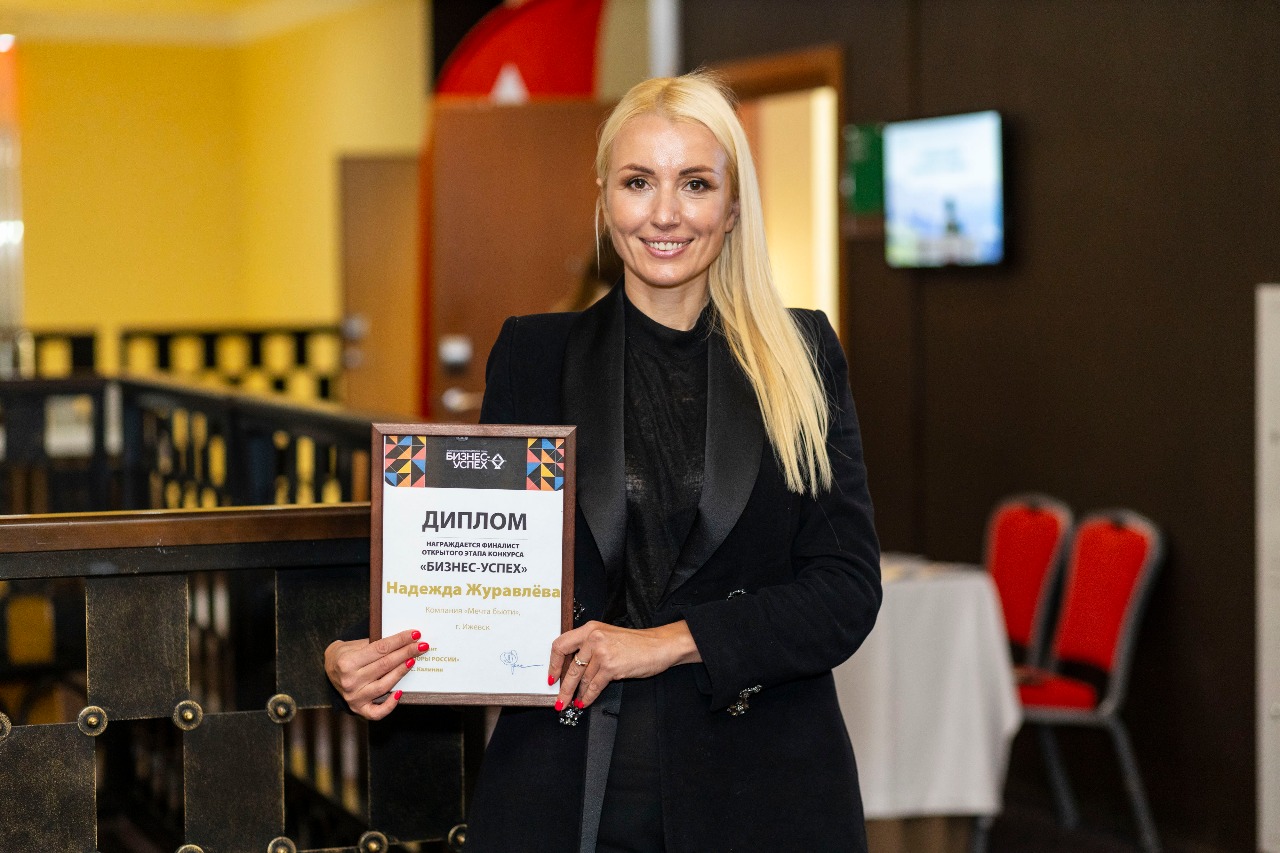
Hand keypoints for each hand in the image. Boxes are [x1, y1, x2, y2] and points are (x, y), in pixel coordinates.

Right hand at [325, 628, 426, 719]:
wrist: (329, 668)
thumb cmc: (346, 654)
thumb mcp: (355, 644)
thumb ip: (376, 644)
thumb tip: (405, 640)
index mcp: (347, 662)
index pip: (380, 649)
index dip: (400, 640)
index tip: (415, 634)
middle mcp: (350, 681)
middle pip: (385, 665)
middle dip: (406, 653)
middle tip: (422, 646)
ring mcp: (354, 697)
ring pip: (385, 685)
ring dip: (401, 672)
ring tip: (413, 660)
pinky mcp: (358, 708)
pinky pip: (377, 712)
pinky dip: (390, 705)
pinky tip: (400, 693)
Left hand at [548, 620, 700, 710]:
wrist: (659, 646)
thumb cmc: (636, 643)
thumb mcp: (608, 637)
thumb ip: (589, 647)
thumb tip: (572, 668)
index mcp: (590, 629)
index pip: (561, 645)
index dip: (554, 664)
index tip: (552, 676)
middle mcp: (593, 638)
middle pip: (570, 667)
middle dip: (563, 687)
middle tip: (559, 699)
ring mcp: (602, 652)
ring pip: (582, 679)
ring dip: (577, 693)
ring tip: (574, 701)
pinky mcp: (611, 667)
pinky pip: (593, 687)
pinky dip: (588, 697)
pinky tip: (585, 701)